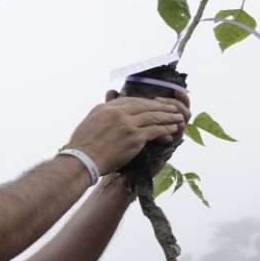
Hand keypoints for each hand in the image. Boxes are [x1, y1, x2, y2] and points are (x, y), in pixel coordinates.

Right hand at [66, 92, 186, 173]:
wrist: (82, 160)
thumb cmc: (82, 145)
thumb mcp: (89, 120)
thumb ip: (102, 111)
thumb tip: (107, 104)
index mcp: (107, 108)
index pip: (130, 100)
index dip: (144, 103)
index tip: (152, 105)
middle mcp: (119, 113)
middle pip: (145, 106)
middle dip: (160, 107)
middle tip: (172, 108)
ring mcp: (128, 125)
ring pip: (153, 117)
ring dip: (167, 117)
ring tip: (177, 117)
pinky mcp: (135, 138)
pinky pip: (155, 130)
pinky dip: (165, 129)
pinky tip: (171, 130)